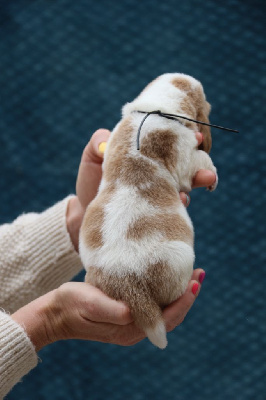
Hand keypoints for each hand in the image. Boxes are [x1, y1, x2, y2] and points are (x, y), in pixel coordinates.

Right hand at [11, 269, 203, 350]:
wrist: (56, 313)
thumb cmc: (71, 305)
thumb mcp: (89, 303)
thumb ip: (110, 309)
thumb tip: (132, 312)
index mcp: (129, 329)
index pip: (167, 317)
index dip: (184, 301)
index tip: (195, 282)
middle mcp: (135, 329)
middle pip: (171, 315)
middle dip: (187, 295)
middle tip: (199, 273)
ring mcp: (132, 323)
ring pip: (164, 310)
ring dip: (179, 294)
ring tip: (191, 273)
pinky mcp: (127, 314)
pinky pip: (154, 305)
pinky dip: (166, 293)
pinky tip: (168, 278)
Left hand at [66, 130, 215, 249]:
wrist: (84, 213)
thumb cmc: (91, 182)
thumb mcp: (92, 158)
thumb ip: (98, 143)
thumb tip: (108, 136)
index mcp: (147, 161)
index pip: (170, 149)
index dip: (184, 143)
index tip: (196, 137)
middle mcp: (156, 179)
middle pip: (184, 172)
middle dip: (200, 171)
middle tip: (208, 173)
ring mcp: (156, 198)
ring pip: (181, 193)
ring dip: (190, 190)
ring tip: (192, 188)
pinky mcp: (153, 215)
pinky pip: (169, 212)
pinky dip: (174, 208)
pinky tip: (177, 204)